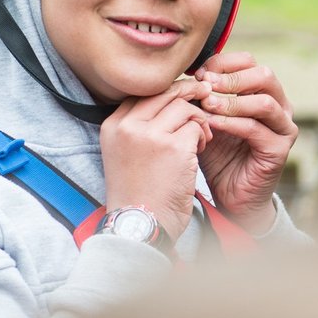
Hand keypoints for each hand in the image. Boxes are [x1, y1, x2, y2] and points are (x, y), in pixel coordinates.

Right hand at [100, 79, 211, 241]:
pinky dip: (203, 137)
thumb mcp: (123, 154)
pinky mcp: (174, 148)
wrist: (140, 225)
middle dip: (188, 92)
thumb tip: (169, 101)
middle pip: (164, 93)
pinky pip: (196, 128)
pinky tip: (201, 151)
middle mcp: (127, 126)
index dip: (167, 92)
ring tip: (200, 138)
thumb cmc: (137, 193)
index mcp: (112, 126)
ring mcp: (150, 136)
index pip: (142, 92)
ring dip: (198, 120)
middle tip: (205, 96)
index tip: (182, 96)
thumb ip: (137, 128)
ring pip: (184, 107)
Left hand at [195, 52, 297, 230]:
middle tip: (204, 84)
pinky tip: (211, 124)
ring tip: (207, 105)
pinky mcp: (279, 149)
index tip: (198, 73)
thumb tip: (190, 73)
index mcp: (263, 92)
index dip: (223, 63)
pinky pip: (256, 129)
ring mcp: (283, 128)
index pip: (249, 62)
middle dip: (230, 78)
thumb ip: (203, 97)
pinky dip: (232, 123)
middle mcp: (280, 106)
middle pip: (264, 75)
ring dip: (231, 101)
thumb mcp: (207, 119)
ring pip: (264, 101)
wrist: (229, 194)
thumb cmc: (218, 154)